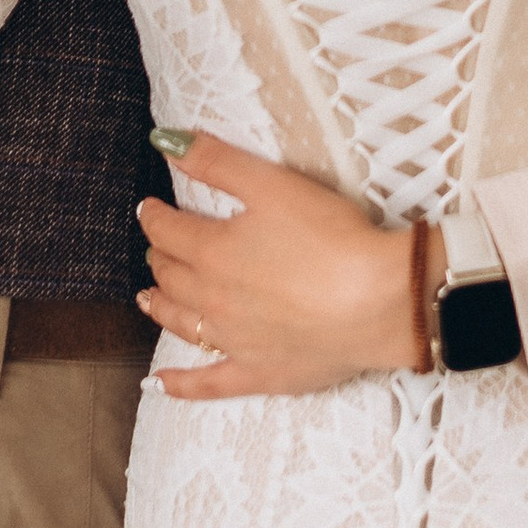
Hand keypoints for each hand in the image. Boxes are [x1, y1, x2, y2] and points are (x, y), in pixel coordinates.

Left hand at [140, 132, 430, 397]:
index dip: (156, 216)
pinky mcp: (260, 373)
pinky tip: (158, 385)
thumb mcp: (273, 184)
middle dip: (160, 257)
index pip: (169, 231)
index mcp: (213, 252)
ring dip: (160, 308)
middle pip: (172, 276)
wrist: (380, 301)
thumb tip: (166, 142)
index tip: (151, 208)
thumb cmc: (331, 237)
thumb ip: (217, 162)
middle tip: (158, 246)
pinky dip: (180, 385)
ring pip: (182, 324)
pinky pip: (209, 384)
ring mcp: (234, 341)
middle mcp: (213, 299)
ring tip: (147, 298)